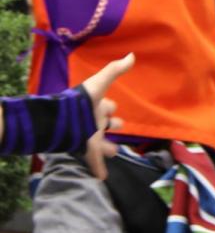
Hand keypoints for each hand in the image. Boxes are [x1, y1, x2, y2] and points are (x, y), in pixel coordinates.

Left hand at [81, 53, 134, 179]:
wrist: (62, 119)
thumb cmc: (81, 100)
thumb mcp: (100, 83)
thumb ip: (115, 70)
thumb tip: (133, 55)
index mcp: (97, 106)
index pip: (107, 105)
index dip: (110, 106)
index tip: (113, 107)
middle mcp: (94, 121)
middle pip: (104, 123)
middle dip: (111, 124)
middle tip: (118, 125)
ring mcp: (90, 137)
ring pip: (101, 143)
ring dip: (107, 147)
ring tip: (114, 152)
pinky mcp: (86, 150)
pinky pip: (94, 160)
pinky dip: (99, 169)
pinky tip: (102, 178)